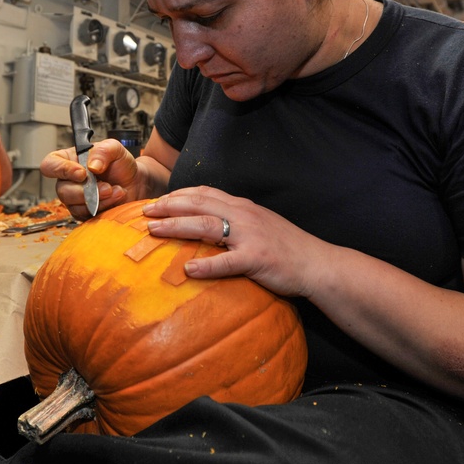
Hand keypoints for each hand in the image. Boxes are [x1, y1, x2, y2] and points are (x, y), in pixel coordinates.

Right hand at [39, 139, 138, 218]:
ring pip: (75, 205)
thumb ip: (103, 151)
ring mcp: (74, 199)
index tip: (82, 173)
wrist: (135, 182)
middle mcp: (67, 180)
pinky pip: (86, 215)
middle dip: (86, 191)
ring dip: (98, 200)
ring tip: (116, 191)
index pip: (50, 165)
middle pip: (62, 190)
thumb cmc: (120, 164)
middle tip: (107, 186)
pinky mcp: (84, 213)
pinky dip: (103, 208)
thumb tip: (92, 166)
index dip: (62, 170)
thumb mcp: (115, 148)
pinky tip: (115, 198)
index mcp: (67, 160)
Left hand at [142, 186, 325, 297]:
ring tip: (154, 230)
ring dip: (176, 226)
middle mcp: (244, 215)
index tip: (159, 200)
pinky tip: (187, 270)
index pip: (204, 194)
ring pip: (206, 226)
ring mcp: (250, 236)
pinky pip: (227, 262)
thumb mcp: (259, 225)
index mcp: (242, 207)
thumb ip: (235, 221)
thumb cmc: (287, 248)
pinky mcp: (257, 259)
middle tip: (145, 211)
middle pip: (198, 205)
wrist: (317, 263)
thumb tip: (208, 225)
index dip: (178, 195)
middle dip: (169, 206)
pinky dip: (206, 265)